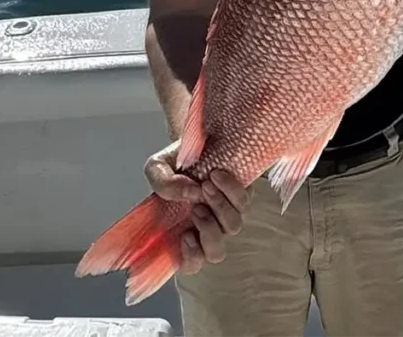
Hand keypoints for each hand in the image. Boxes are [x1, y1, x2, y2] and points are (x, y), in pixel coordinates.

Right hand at [143, 140, 252, 274]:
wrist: (196, 140)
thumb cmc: (175, 162)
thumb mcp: (157, 168)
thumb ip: (164, 183)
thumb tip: (190, 192)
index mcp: (184, 231)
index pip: (190, 263)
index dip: (191, 258)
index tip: (186, 236)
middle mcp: (207, 228)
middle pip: (216, 252)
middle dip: (208, 230)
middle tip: (196, 206)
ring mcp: (226, 214)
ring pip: (233, 227)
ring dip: (219, 207)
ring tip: (206, 184)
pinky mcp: (242, 196)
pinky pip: (245, 203)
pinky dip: (232, 190)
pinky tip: (217, 175)